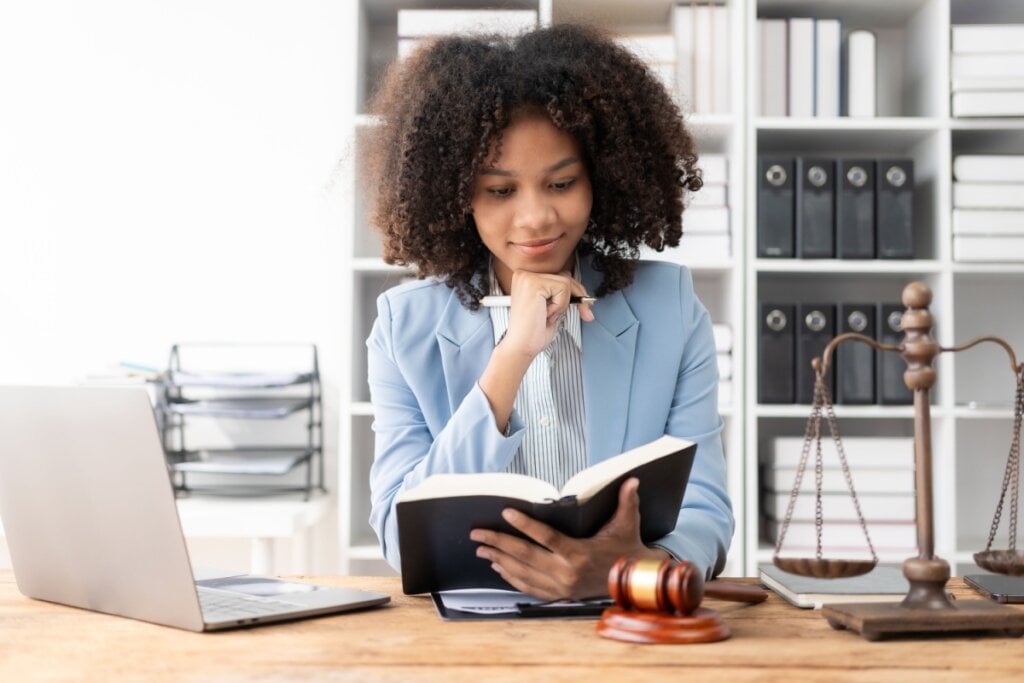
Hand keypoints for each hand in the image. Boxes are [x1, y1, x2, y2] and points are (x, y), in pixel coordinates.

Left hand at [469, 478, 669, 599]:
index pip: (546, 537)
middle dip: (498, 543)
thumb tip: (633, 479)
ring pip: (523, 573)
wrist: (633, 583)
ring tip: (481, 549)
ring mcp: (560, 587)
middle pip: (526, 556)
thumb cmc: (626, 548)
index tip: (506, 512)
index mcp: (580, 553)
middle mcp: (567, 573)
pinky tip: (498, 567)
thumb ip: (627, 501)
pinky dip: (511, 577)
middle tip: (477, 534)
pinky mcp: (558, 596)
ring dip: (499, 560)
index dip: (525, 525)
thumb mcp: (627, 524)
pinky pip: (529, 587)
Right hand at [499, 270, 593, 360]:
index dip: (573, 292)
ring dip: (563, 304)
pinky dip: (560, 305)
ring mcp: (528, 277)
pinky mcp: (533, 284)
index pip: (559, 276)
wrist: (521, 347)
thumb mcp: (551, 307)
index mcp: (526, 279)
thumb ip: (560, 294)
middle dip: (579, 296)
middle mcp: (524, 275)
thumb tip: (579, 289)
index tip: (583, 307)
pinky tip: (546, 313)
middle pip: (565, 276)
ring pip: (565, 282)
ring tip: (548, 315)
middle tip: (586, 312)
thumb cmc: (533, 332)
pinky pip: (563, 288)